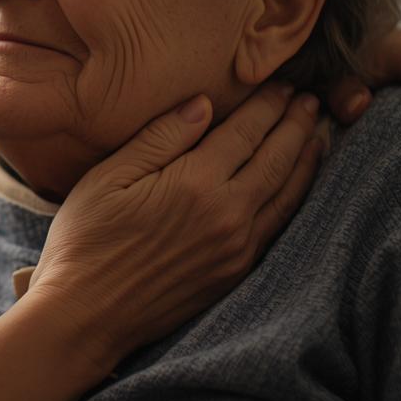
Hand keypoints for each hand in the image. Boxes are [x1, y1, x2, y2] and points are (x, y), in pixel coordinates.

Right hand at [22, 84, 320, 368]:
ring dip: (306, 158)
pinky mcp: (235, 273)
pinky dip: (296, 197)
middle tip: (310, 99)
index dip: (267, 105)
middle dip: (297, 125)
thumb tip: (204, 103)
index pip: (246, 132)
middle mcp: (228, 215)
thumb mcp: (108, 176)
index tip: (281, 84)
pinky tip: (296, 184)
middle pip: (278, 159)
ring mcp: (237, 248)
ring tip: (317, 132)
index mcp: (195, 184)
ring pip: (289, 194)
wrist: (84, 316)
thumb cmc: (85, 240)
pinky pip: (279, 226)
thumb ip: (160, 137)